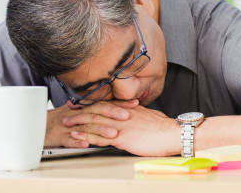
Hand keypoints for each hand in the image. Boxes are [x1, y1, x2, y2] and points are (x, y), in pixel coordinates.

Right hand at [44, 100, 137, 147]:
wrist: (32, 126)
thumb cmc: (55, 120)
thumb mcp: (73, 111)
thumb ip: (89, 107)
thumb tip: (108, 101)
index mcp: (81, 108)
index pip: (103, 103)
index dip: (118, 103)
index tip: (135, 103)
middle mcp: (76, 115)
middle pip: (96, 112)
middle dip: (112, 113)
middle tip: (127, 116)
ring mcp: (67, 126)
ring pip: (85, 127)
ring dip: (99, 130)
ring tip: (113, 134)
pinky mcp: (57, 137)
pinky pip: (68, 140)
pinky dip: (77, 141)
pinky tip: (86, 144)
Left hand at [64, 103, 179, 155]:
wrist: (173, 134)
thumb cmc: (164, 127)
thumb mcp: (148, 115)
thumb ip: (137, 114)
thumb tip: (133, 113)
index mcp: (128, 108)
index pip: (105, 103)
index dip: (91, 103)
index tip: (80, 103)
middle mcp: (122, 114)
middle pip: (96, 110)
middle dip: (80, 111)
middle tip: (67, 111)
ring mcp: (120, 126)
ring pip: (95, 122)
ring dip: (79, 124)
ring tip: (66, 124)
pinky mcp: (122, 138)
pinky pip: (100, 138)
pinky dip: (87, 137)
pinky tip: (78, 138)